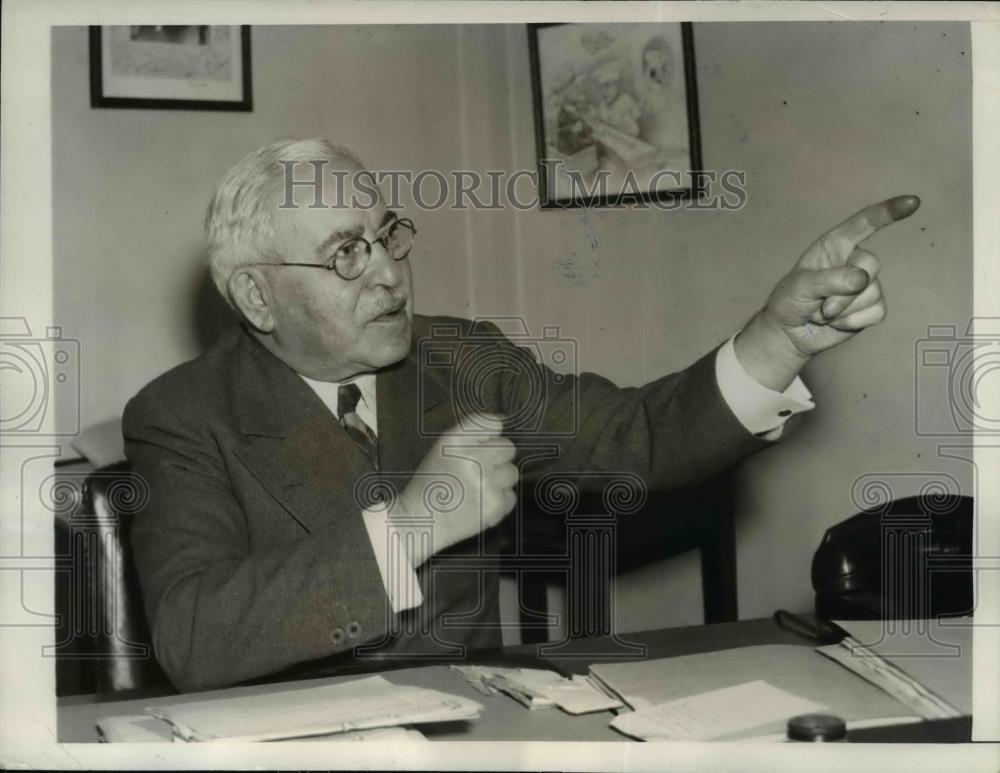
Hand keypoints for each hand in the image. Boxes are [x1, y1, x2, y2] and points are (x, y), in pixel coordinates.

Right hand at [392, 413, 516, 565]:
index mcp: (456, 441)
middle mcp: (473, 459)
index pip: (492, 424)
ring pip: (512, 472)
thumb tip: (502, 421)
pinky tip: (479, 503)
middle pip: (508, 448)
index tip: (482, 446)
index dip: (490, 436)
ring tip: (477, 488)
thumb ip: (471, 432)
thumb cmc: (431, 483)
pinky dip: (498, 500)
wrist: (420, 520)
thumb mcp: (442, 448)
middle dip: (497, 458)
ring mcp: (486, 484)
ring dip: (499, 479)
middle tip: (478, 470)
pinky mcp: (495, 507)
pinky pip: (510, 496)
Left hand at [736, 195, 919, 390]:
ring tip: (823, 313)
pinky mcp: (872, 307)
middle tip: (820, 305)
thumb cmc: (790, 300)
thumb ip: (830, 280)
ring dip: (843, 310)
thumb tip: (863, 279)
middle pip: (871, 265)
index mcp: (834, 245)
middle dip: (844, 290)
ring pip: (872, 293)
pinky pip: (877, 312)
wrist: (790, 333)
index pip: (864, 223)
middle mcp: (853, 261)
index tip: (912, 201)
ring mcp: (866, 285)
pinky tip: (838, 323)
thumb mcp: (801, 286)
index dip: (888, 212)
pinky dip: (853, 321)